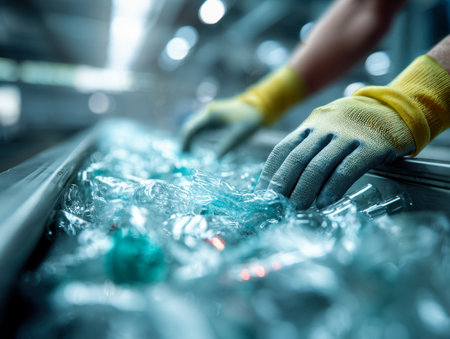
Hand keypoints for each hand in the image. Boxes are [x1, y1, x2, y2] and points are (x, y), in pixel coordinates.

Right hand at [181, 98, 262, 157]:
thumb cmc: (250, 120)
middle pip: (189, 127)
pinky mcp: (215, 116)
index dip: (185, 142)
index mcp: (211, 115)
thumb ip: (227, 146)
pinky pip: (200, 127)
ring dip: (189, 138)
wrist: (259, 107)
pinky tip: (196, 145)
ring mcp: (210, 113)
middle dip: (184, 141)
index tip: (182, 155)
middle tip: (182, 156)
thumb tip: (215, 160)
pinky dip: (196, 136)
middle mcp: (208, 112)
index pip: (191, 128)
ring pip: (194, 126)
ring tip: (187, 153)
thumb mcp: (239, 134)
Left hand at [256, 96, 414, 209]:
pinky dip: (333, 188)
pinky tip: (324, 203)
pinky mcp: (371, 146)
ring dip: (304, 190)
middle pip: (297, 158)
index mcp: (310, 124)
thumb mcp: (325, 128)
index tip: (262, 195)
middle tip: (276, 206)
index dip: (270, 173)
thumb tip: (281, 180)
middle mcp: (325, 128)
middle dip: (283, 184)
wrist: (394, 108)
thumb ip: (306, 147)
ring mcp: (348, 136)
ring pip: (319, 165)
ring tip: (297, 209)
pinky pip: (347, 169)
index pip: (282, 149)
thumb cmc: (353, 126)